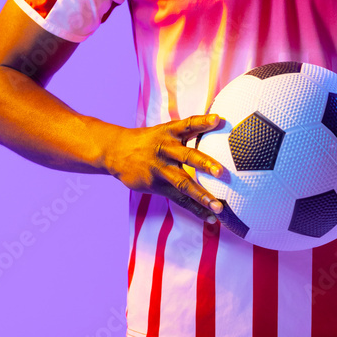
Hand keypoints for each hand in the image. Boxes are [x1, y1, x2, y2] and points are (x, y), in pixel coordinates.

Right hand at [105, 113, 225, 222]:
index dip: (203, 121)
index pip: (188, 124)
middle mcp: (166, 149)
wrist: (115, 152)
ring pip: (182, 183)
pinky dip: (195, 208)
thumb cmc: (149, 141)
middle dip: (204, 164)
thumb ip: (187, 130)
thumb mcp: (164, 131)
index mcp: (169, 132)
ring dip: (201, 195)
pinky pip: (178, 199)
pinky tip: (209, 216)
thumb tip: (218, 123)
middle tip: (221, 172)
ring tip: (218, 207)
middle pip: (187, 156)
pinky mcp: (155, 185)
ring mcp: (160, 168)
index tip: (218, 119)